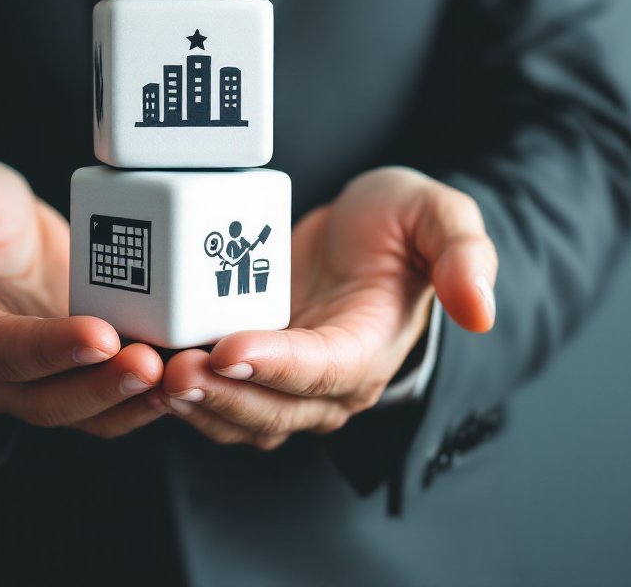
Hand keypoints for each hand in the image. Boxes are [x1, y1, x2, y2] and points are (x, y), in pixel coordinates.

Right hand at [0, 154, 164, 436]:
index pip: (4, 352)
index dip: (52, 349)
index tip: (100, 334)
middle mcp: (0, 370)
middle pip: (51, 398)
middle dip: (104, 386)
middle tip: (152, 364)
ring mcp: (46, 375)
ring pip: (89, 409)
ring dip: (135, 400)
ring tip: (180, 375)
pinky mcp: (84, 367)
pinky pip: (116, 394)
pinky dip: (151, 392)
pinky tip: (188, 371)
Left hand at [159, 167, 496, 449]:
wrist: (365, 229)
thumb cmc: (401, 223)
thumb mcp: (440, 216)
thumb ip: (464, 255)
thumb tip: (481, 310)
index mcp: (370, 349)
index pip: (324, 371)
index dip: (277, 365)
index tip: (230, 346)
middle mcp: (327, 380)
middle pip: (272, 408)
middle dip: (222, 392)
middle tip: (175, 367)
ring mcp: (285, 377)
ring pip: (238, 413)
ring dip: (197, 401)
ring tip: (155, 371)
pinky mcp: (251, 362)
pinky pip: (217, 391)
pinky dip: (186, 388)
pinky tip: (149, 361)